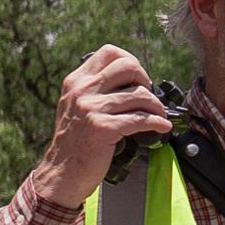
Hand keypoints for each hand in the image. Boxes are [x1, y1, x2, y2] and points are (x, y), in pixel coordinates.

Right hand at [30, 46, 172, 207]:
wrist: (62, 172)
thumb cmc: (75, 142)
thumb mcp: (77, 107)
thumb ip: (96, 90)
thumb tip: (133, 80)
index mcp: (77, 81)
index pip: (109, 52)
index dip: (132, 62)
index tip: (139, 80)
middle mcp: (82, 90)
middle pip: (129, 66)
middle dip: (147, 81)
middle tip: (149, 98)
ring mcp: (91, 108)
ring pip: (140, 95)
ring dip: (157, 107)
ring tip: (159, 116)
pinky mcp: (102, 128)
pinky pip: (141, 119)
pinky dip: (157, 123)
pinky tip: (162, 127)